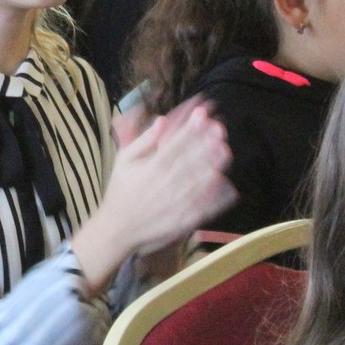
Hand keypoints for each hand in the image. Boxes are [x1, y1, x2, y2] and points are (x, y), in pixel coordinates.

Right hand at [72, 99, 234, 288]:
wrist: (117, 230)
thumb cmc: (120, 191)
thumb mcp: (123, 161)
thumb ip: (142, 140)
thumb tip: (161, 119)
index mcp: (149, 169)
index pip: (173, 145)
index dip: (189, 129)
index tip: (202, 114)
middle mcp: (163, 185)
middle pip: (187, 162)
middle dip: (204, 144)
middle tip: (219, 128)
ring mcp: (174, 205)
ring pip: (196, 184)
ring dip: (212, 167)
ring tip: (225, 151)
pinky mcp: (182, 221)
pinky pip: (201, 209)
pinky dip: (214, 199)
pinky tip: (228, 187)